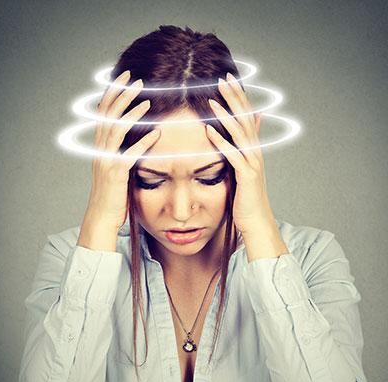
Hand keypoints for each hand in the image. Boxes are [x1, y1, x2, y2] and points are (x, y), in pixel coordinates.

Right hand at [83, 70, 160, 229]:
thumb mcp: (115, 167)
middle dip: (121, 95)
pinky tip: (156, 133)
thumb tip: (136, 135)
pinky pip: (129, 155)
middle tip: (136, 79)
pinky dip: (142, 143)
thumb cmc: (113, 194)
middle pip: (108, 116)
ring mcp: (106, 162)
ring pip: (116, 131)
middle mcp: (100, 151)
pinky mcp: (115, 175)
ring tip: (146, 100)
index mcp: (100, 147)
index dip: (113, 93)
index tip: (124, 77)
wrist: (101, 218)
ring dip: (131, 114)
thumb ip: (122, 150)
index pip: (104, 114)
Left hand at [206, 72, 274, 235]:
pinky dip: (221, 142)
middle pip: (244, 119)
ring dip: (226, 115)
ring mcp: (252, 164)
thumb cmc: (247, 196)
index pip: (245, 116)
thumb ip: (246, 145)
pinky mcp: (246, 177)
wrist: (256, 221)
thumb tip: (252, 121)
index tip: (226, 78)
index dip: (237, 97)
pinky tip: (208, 131)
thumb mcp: (246, 168)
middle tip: (222, 77)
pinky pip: (232, 156)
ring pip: (239, 134)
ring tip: (213, 99)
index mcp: (252, 149)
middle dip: (234, 97)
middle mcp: (255, 152)